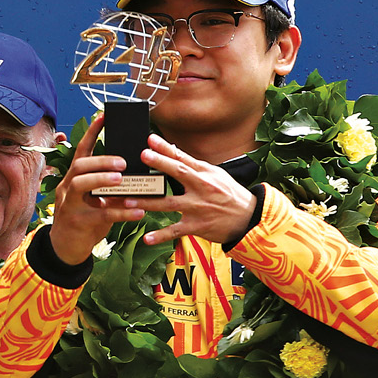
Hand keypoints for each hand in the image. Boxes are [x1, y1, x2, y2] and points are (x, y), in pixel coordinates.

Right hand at [48, 114, 148, 264]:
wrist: (65, 249)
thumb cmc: (85, 221)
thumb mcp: (95, 202)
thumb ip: (110, 189)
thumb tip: (134, 176)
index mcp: (73, 179)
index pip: (82, 151)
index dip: (92, 133)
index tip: (105, 117)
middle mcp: (67, 188)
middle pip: (79, 166)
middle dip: (101, 160)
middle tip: (122, 161)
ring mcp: (69, 205)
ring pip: (80, 185)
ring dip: (102, 179)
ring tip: (122, 179)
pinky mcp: (77, 222)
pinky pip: (100, 214)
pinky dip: (121, 211)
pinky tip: (138, 211)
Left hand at [138, 134, 255, 244]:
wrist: (249, 218)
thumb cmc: (229, 194)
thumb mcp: (215, 175)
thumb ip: (193, 165)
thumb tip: (171, 149)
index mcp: (204, 174)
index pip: (183, 158)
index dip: (166, 148)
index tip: (150, 139)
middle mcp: (201, 189)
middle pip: (178, 174)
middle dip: (160, 164)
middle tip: (142, 156)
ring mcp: (198, 208)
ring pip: (169, 204)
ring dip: (148, 202)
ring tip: (128, 200)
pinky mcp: (197, 226)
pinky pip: (176, 231)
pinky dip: (161, 236)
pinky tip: (146, 238)